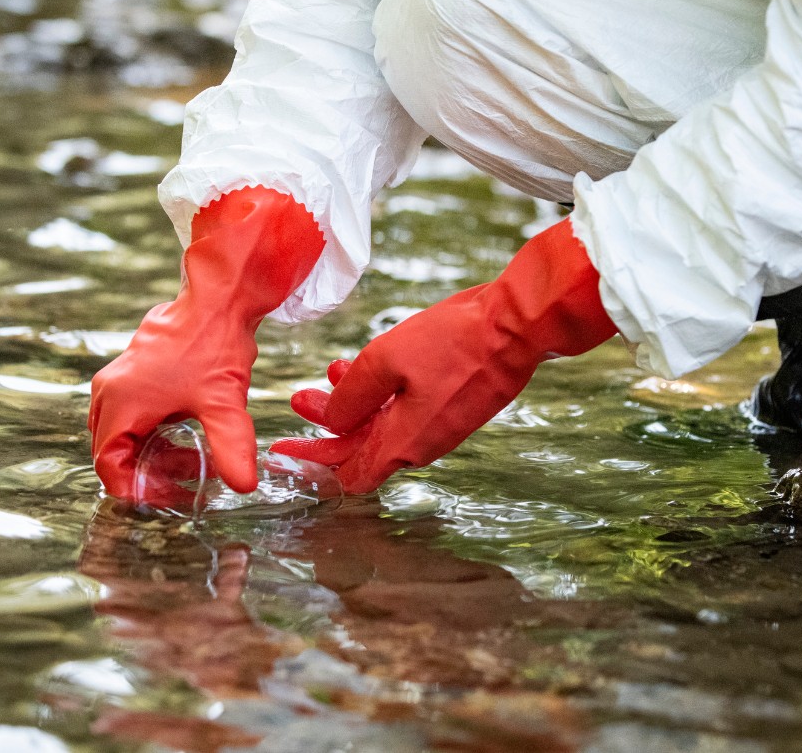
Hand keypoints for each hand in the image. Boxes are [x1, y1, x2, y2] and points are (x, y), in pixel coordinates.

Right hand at [89, 186, 323, 501]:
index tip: (168, 497)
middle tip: (187, 482)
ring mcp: (119, 379)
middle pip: (114, 451)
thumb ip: (231, 447)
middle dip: (148, 472)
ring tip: (195, 461)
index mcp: (120, 403)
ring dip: (154, 452)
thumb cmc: (215, 345)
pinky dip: (155, 432)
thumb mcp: (224, 403)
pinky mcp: (134, 372)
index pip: (108, 465)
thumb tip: (244, 485)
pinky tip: (189, 435)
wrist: (218, 298)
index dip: (136, 488)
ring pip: (124, 433)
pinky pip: (133, 414)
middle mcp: (110, 392)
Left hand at [271, 219, 615, 492]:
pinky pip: (408, 410)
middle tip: (300, 398)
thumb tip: (330, 424)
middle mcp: (423, 444)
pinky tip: (370, 364)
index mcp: (403, 443)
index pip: (349, 475)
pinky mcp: (456, 405)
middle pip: (362, 448)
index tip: (285, 449)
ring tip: (332, 371)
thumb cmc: (454, 342)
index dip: (312, 464)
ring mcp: (442, 425)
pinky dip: (382, 394)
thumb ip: (350, 398)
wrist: (517, 326)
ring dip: (354, 403)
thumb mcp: (384, 362)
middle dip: (327, 424)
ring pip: (384, 425)